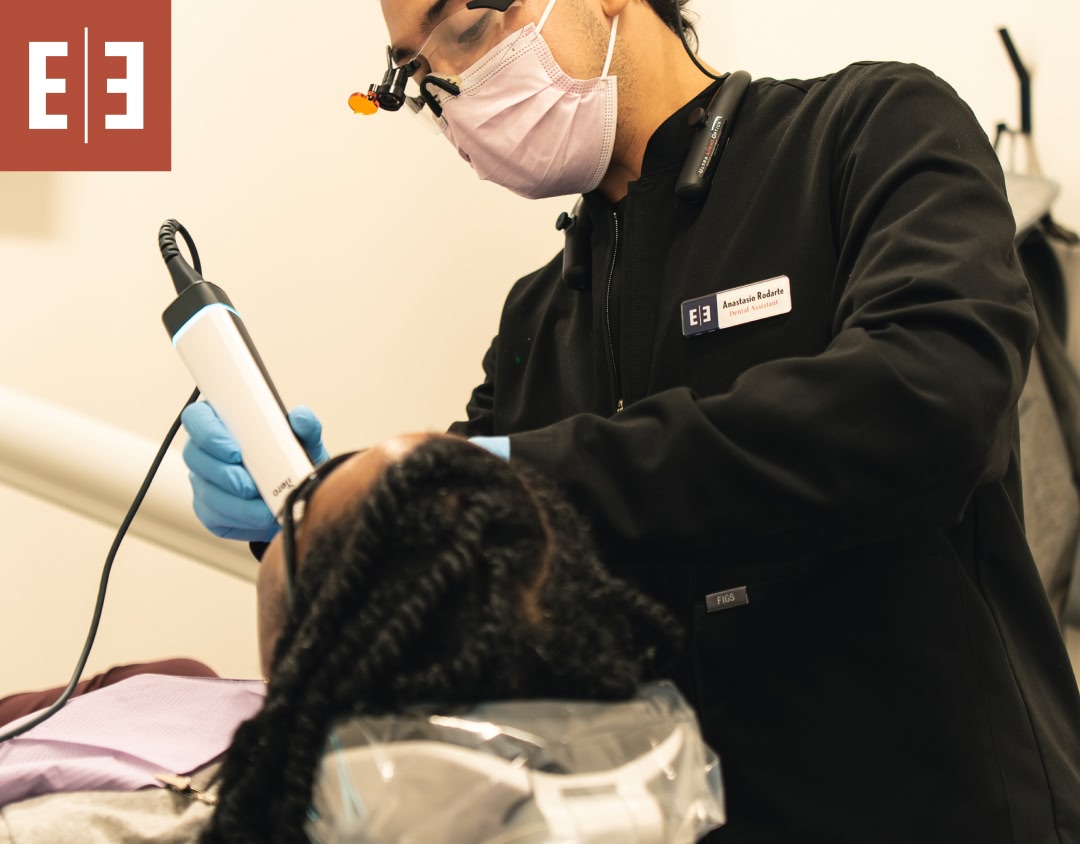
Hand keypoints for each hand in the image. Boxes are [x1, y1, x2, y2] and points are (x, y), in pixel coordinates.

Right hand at [181, 402, 329, 541]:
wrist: (298, 495)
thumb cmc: (294, 461)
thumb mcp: (305, 442)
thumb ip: (306, 426)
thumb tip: (300, 418)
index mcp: (223, 423)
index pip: (197, 417)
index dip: (208, 432)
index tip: (235, 450)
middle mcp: (207, 450)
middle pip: (194, 456)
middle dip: (222, 474)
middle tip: (249, 486)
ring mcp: (204, 480)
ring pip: (205, 490)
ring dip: (234, 502)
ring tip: (262, 507)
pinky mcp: (209, 509)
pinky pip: (213, 516)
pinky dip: (238, 520)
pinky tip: (258, 519)